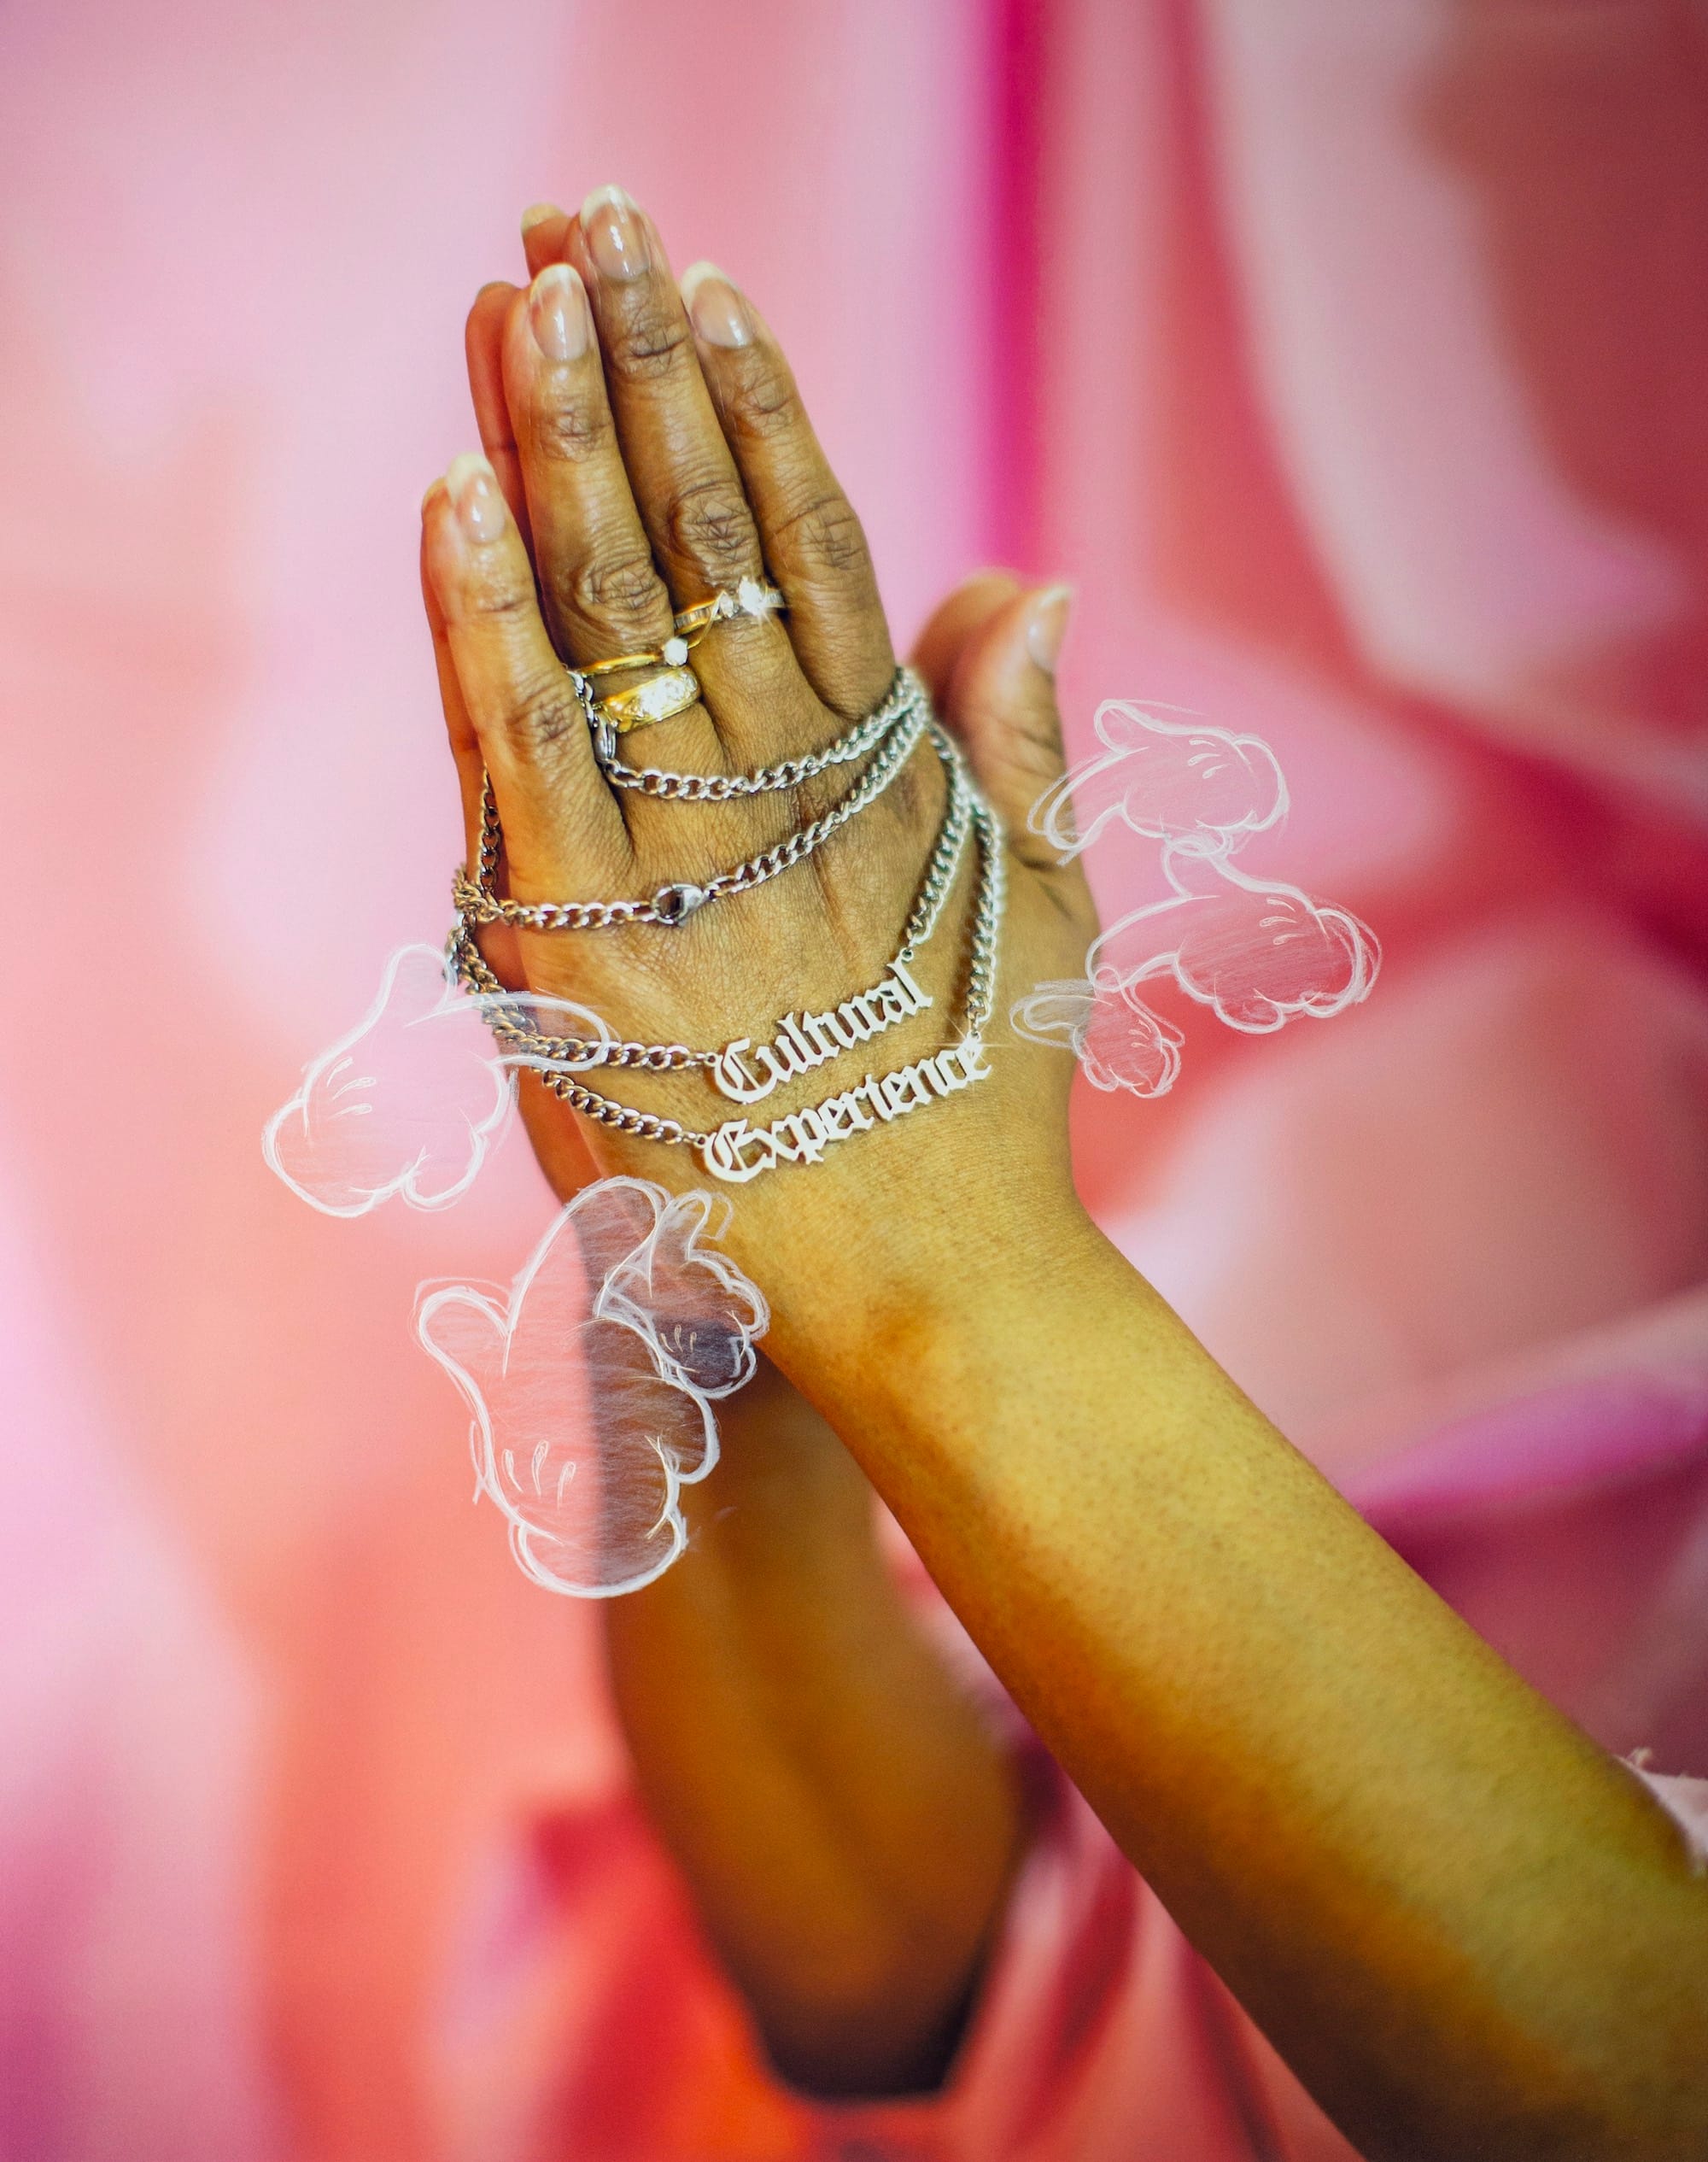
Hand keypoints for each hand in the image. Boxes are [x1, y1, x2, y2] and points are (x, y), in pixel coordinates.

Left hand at [421, 187, 1093, 1339]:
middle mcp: (784, 785)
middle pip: (700, 537)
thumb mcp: (1039, 911)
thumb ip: (1018, 744)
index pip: (811, 541)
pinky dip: (486, 616)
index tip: (711, 289)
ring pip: (613, 610)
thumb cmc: (979, 1108)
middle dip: (641, 369)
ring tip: (521, 295)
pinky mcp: (577, 939)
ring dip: (563, 441)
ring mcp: (677, 855)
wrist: (925, 1283)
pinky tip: (457, 492)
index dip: (758, 406)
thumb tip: (1030, 577)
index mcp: (890, 767)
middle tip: (590, 222)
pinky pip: (523, 744)